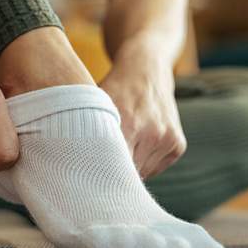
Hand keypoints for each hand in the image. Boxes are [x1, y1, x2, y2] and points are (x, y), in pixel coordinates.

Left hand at [99, 41, 186, 177]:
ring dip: (129, 168)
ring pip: (141, 174)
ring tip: (122, 147)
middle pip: (127, 173)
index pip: (113, 167)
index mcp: (129, 123)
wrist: (147, 71)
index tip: (89, 177)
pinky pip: (155, 168)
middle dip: (113, 173)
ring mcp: (168, 139)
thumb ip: (87, 133)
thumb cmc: (115, 89)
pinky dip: (143, 163)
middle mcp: (153, 133)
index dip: (99, 175)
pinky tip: (137, 144)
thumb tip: (69, 162)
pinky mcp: (178, 145)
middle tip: (99, 167)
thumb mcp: (96, 105)